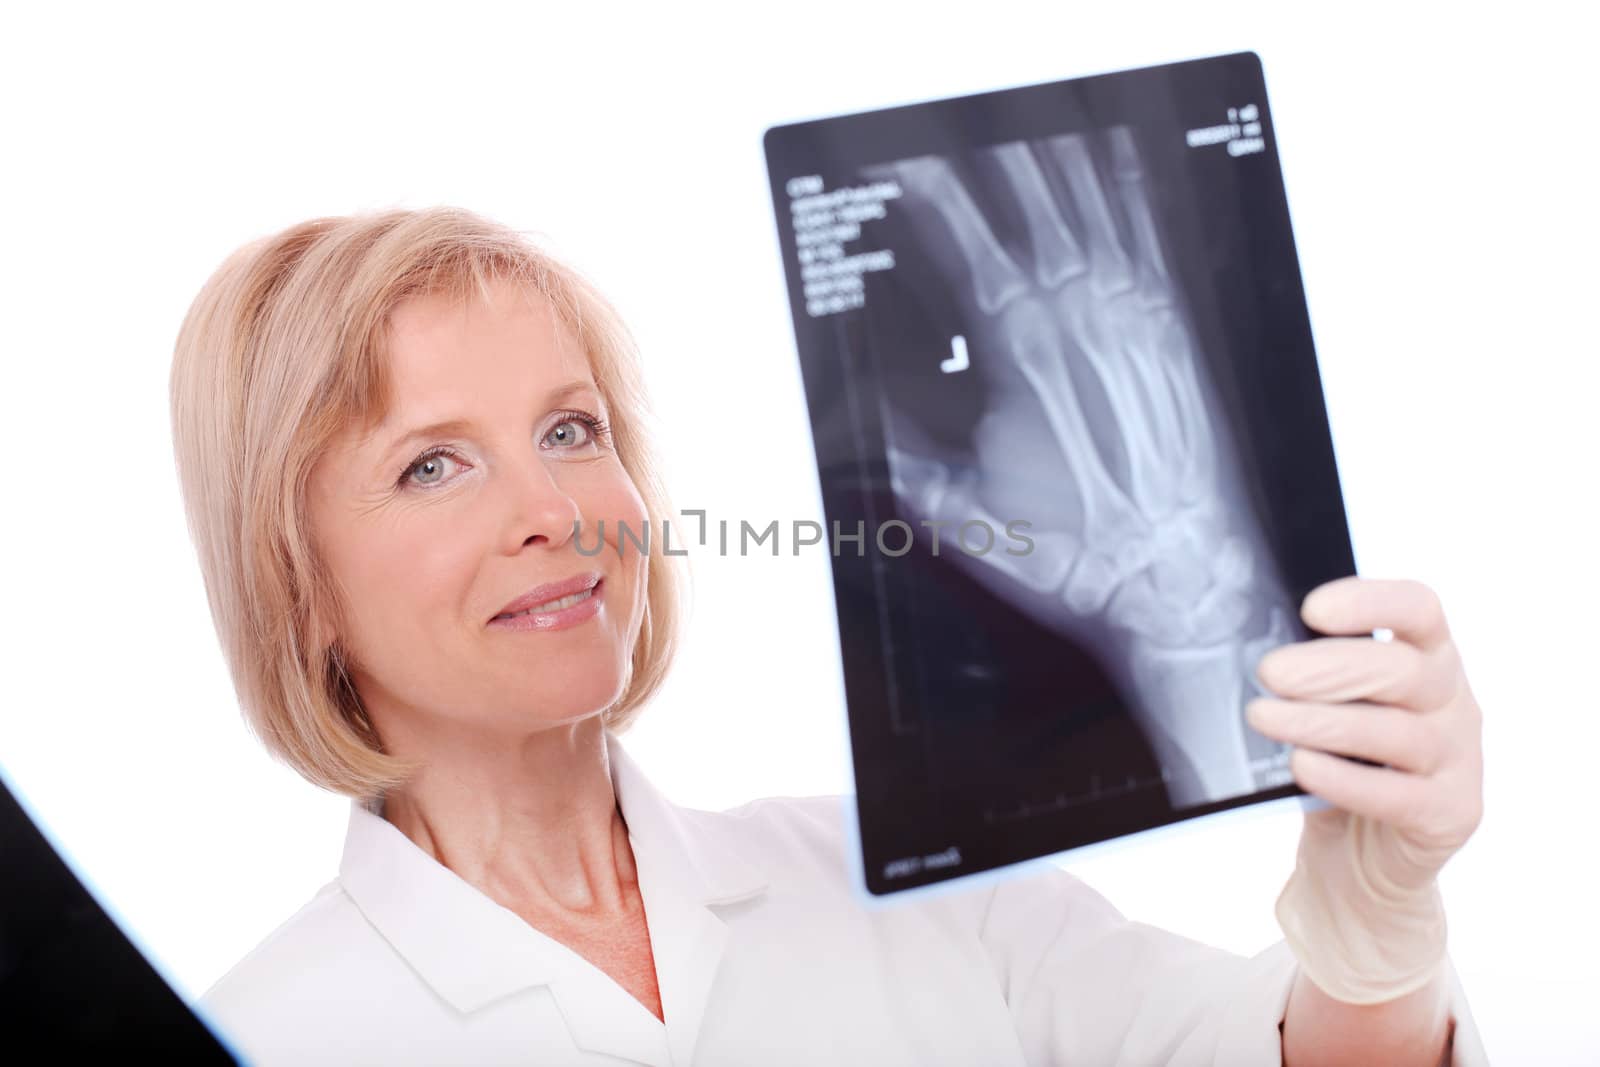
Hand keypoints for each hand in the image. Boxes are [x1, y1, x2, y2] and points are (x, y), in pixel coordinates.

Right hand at [865, 129, 1299, 804]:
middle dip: (1001, 169)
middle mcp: (1081, 331)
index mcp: (1023, 360)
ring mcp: (1134, 331)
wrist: (1174, 578)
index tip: (914, 172)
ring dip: (1065, 175)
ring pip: (1094, 225)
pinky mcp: (1176, 345)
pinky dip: (1132, 208)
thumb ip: (909, 461)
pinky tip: (1122, 175)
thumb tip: (864, 429)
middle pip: (1035, 220)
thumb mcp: (967, 515)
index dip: (939, 203)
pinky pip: (1151, 253)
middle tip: (977, 135)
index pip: (971, 254)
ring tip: (1046, 135)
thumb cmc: (1080, 554)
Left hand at [1247, 576, 1484, 1002]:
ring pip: (1398, 732)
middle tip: (1269, 673)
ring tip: (1264, 718)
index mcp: (1427, 656)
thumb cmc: (1340, 762)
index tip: (1312, 610)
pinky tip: (1302, 766)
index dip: (1370, 602)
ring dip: (1322, 723)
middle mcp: (1452, 699)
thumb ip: (1311, 677)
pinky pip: (1399, 794)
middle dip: (1329, 669)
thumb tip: (1252, 649)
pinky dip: (1345, 779)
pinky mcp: (1452, 812)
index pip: (1418, 609)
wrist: (1359, 858)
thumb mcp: (1327, 708)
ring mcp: (1459, 757)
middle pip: (1403, 670)